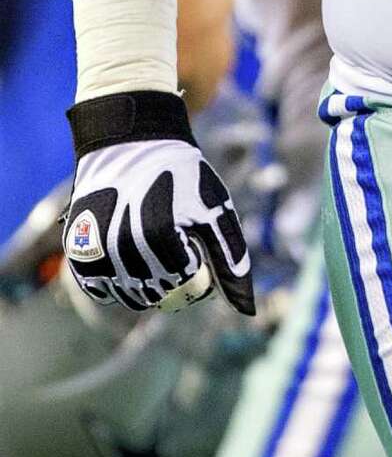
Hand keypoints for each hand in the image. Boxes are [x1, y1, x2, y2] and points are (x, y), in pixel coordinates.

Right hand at [63, 91, 254, 315]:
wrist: (133, 147)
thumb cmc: (182, 178)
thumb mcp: (214, 209)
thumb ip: (231, 258)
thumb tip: (247, 310)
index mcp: (158, 235)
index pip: (188, 284)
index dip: (200, 268)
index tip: (197, 241)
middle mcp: (121, 246)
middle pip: (160, 293)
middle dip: (175, 276)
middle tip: (175, 242)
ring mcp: (95, 252)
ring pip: (131, 297)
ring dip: (147, 281)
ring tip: (152, 243)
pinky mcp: (78, 254)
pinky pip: (102, 291)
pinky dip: (118, 281)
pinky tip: (129, 254)